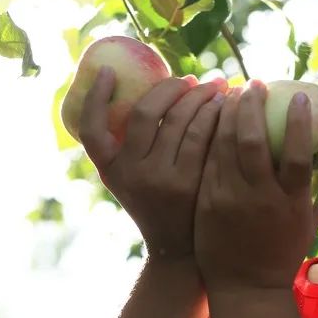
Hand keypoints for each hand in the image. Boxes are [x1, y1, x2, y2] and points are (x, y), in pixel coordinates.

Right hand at [78, 67, 227, 259]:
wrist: (180, 248)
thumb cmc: (159, 200)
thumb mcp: (133, 178)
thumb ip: (135, 144)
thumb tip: (157, 89)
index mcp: (109, 168)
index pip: (90, 128)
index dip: (95, 96)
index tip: (106, 70)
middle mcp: (129, 172)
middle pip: (146, 112)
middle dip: (171, 88)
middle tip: (191, 78)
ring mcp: (159, 178)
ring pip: (179, 120)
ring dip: (201, 96)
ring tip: (218, 86)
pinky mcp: (188, 183)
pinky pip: (203, 136)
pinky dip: (216, 114)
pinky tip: (227, 106)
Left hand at [193, 80, 317, 292]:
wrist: (245, 287)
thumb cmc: (284, 250)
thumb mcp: (311, 218)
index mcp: (290, 202)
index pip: (296, 154)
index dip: (298, 122)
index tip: (299, 95)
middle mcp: (258, 198)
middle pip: (252, 141)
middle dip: (252, 106)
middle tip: (255, 83)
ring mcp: (228, 199)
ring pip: (224, 144)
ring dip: (228, 113)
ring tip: (232, 92)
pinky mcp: (205, 201)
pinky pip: (207, 158)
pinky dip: (210, 133)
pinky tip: (213, 117)